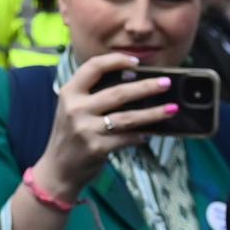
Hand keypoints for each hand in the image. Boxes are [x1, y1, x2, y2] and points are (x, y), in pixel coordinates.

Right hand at [34, 53, 182, 197]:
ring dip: (153, 113)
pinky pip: (126, 139)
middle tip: (166, 83)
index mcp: (70, 93)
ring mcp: (86, 129)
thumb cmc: (70, 135)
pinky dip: (141, 135)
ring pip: (127, 117)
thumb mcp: (72, 108)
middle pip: (118, 92)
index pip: (94, 67)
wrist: (58, 169)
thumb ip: (93, 93)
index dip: (116, 60)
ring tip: (172, 108)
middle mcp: (76, 108)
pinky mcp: (97, 148)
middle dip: (146, 87)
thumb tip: (133, 80)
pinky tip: (151, 133)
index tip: (137, 62)